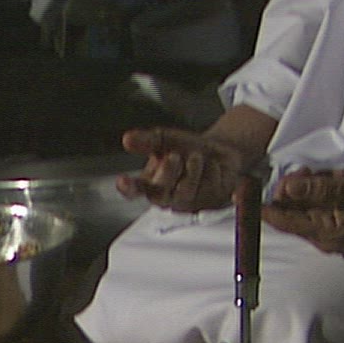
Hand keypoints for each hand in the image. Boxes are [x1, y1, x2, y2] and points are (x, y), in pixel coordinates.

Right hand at [116, 126, 250, 211]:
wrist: (220, 152)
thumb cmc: (186, 149)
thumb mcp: (165, 140)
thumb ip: (147, 141)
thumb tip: (127, 139)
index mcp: (149, 183)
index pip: (134, 189)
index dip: (128, 187)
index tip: (122, 181)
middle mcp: (166, 196)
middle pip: (160, 191)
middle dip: (167, 171)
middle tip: (174, 156)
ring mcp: (188, 202)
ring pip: (185, 191)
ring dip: (193, 168)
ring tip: (196, 156)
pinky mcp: (211, 204)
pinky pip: (211, 191)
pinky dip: (216, 177)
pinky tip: (218, 176)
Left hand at [263, 169, 343, 254]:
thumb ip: (319, 188)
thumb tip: (283, 188)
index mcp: (324, 234)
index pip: (279, 220)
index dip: (264, 199)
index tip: (258, 178)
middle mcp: (324, 238)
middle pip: (292, 209)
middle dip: (300, 185)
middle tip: (320, 171)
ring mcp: (333, 233)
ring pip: (307, 202)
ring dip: (317, 184)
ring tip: (341, 175)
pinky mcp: (341, 224)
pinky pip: (322, 204)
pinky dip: (329, 188)